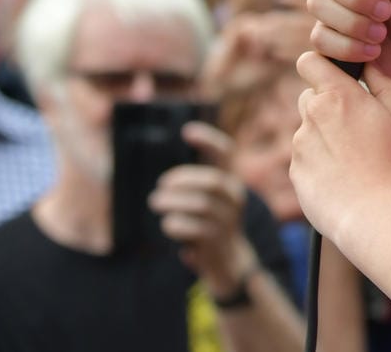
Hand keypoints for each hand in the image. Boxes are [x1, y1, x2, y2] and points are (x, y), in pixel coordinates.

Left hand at [149, 122, 252, 290]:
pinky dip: (175, 224)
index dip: (209, 139)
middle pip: (212, 181)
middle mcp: (234, 197)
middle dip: (183, 179)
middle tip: (161, 185)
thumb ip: (190, 183)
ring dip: (173, 202)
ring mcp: (228, 220)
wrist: (227, 261)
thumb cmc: (207, 221)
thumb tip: (160, 173)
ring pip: (201, 205)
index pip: (226, 152)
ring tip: (156, 202)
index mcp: (229, 180)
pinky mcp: (217, 241)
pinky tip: (167, 224)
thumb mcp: (205, 198)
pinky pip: (194, 228)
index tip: (186, 131)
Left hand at [291, 53, 390, 241]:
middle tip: (351, 127)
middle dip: (325, 105)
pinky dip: (318, 163)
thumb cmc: (390, 161)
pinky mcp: (295, 169)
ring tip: (351, 159)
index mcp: (336, 95)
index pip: (309, 61)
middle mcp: (312, 114)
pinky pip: (305, 158)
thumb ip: (382, 81)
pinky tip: (340, 178)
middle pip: (309, 97)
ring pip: (308, 130)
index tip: (334, 79)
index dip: (319, 66)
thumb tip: (369, 64)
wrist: (373, 213)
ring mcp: (300, 143)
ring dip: (323, 137)